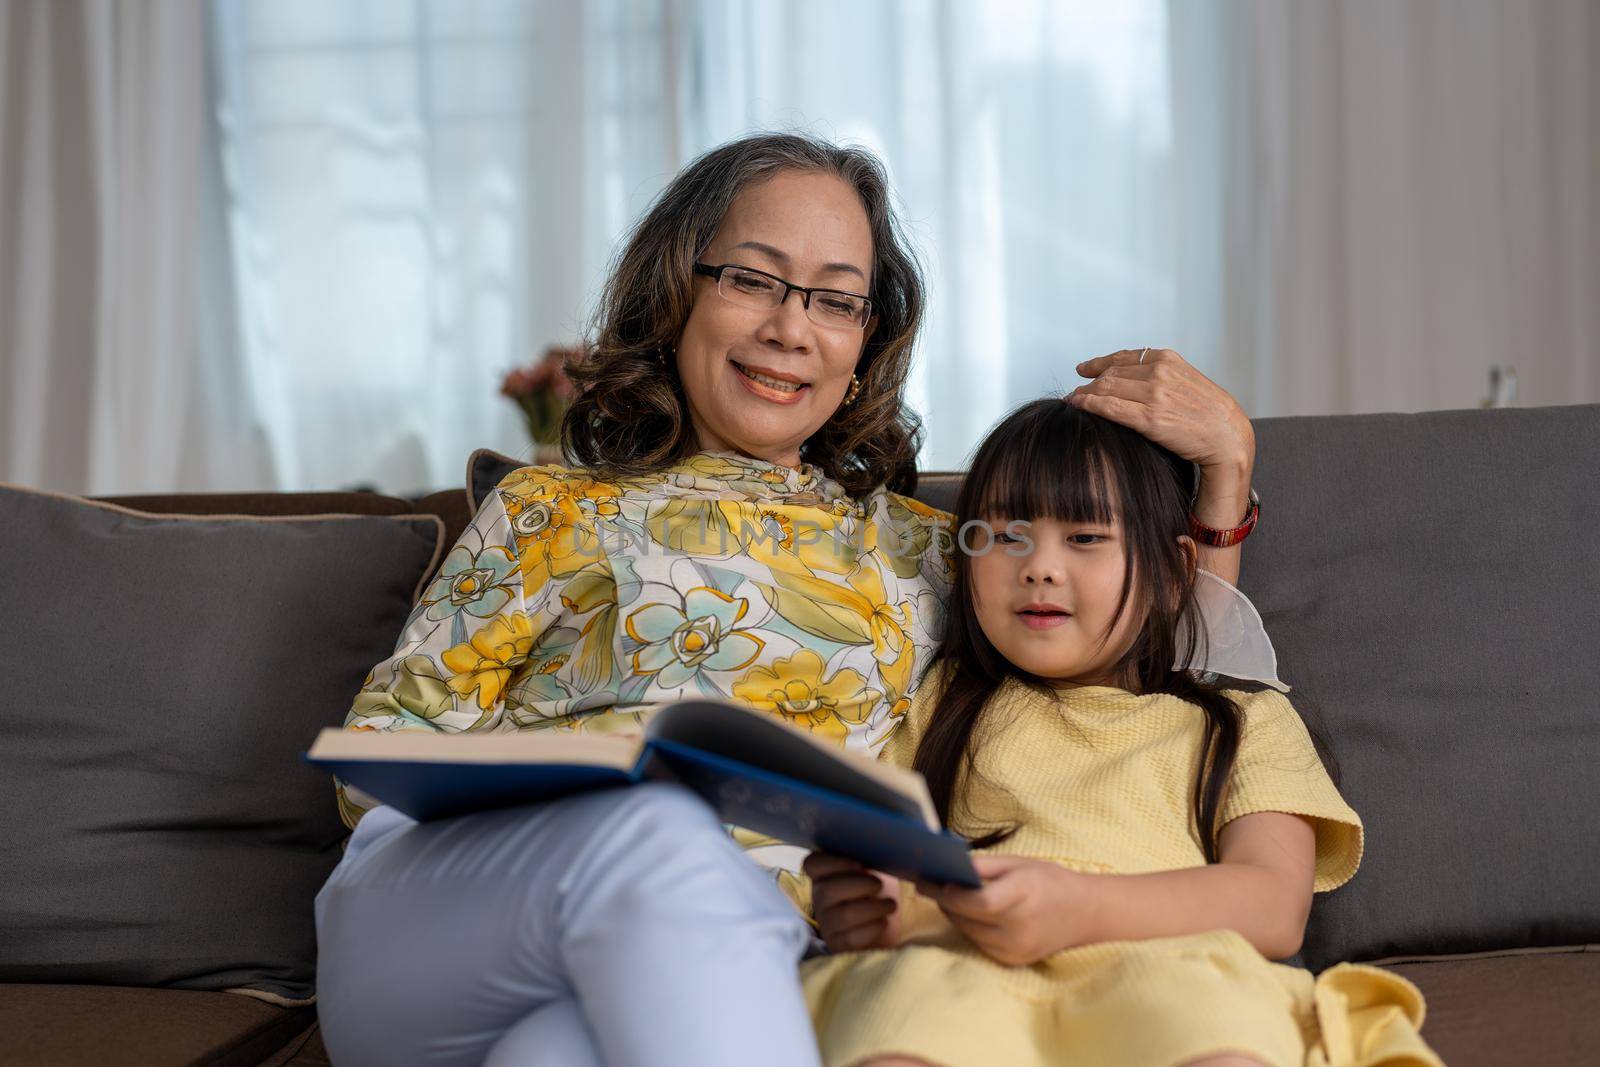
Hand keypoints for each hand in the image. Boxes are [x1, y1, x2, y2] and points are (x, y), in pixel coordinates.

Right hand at [804, 852, 900, 951]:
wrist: (886, 923)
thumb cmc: (877, 890)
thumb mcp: (873, 867)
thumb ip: (868, 855)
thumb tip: (883, 844)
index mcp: (824, 875)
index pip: (812, 864)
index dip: (833, 862)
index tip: (859, 863)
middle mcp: (820, 899)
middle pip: (828, 890)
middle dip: (859, 885)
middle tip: (879, 884)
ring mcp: (827, 924)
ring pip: (844, 915)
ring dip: (873, 907)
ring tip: (890, 905)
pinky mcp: (839, 945)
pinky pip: (851, 938)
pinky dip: (872, 928)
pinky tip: (883, 922)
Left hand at [916, 855, 1094, 966]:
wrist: (1086, 913)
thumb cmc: (1050, 881)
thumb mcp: (1018, 863)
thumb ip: (982, 866)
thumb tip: (946, 866)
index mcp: (1024, 895)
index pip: (979, 903)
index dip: (951, 894)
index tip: (931, 880)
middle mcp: (1020, 927)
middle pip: (967, 918)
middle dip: (944, 901)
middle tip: (928, 883)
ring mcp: (1017, 948)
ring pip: (968, 932)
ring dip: (954, 914)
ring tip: (944, 895)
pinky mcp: (1013, 960)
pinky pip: (979, 943)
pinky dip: (970, 927)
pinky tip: (968, 913)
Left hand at [1068, 348, 1254, 477]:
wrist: (1228, 436)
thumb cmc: (1209, 414)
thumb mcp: (1186, 381)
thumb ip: (1162, 375)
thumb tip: (1136, 378)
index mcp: (1168, 359)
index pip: (1123, 357)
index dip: (1099, 363)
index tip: (1084, 369)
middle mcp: (1159, 373)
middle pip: (1111, 373)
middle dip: (1090, 382)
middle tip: (1077, 391)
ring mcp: (1154, 395)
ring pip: (1106, 388)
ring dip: (1085, 394)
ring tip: (1074, 400)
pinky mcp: (1150, 419)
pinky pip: (1110, 407)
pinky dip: (1089, 404)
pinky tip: (1077, 405)